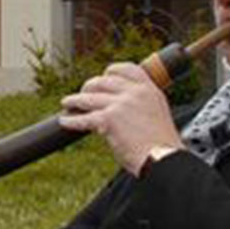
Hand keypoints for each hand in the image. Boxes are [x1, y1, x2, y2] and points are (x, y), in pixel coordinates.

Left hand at [58, 62, 183, 174]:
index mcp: (149, 90)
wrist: (164, 159)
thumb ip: (138, 105)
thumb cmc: (161, 146)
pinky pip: (84, 118)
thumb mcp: (155, 115)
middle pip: (103, 81)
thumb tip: (115, 108)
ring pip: (89, 97)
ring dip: (75, 100)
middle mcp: (135, 92)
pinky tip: (65, 121)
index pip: (127, 69)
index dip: (111, 71)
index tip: (102, 76)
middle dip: (89, 87)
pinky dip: (71, 120)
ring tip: (68, 103)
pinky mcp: (109, 119)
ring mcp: (121, 104)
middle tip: (83, 94)